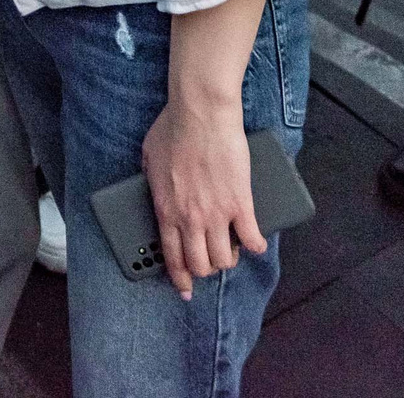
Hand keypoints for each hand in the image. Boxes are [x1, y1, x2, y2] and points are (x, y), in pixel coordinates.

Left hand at [141, 92, 263, 300]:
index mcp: (166, 211)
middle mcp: (190, 219)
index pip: (172, 257)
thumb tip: (153, 184)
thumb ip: (151, 179)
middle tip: (209, 263)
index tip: (185, 288)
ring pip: (224, 258)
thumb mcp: (148, 158)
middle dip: (205, 270)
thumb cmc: (173, 129)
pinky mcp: (240, 203)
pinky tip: (255, 243)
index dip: (180, 278)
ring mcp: (217, 214)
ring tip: (231, 251)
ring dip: (228, 258)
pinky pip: (252, 238)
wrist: (201, 113)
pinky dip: (255, 245)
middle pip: (200, 264)